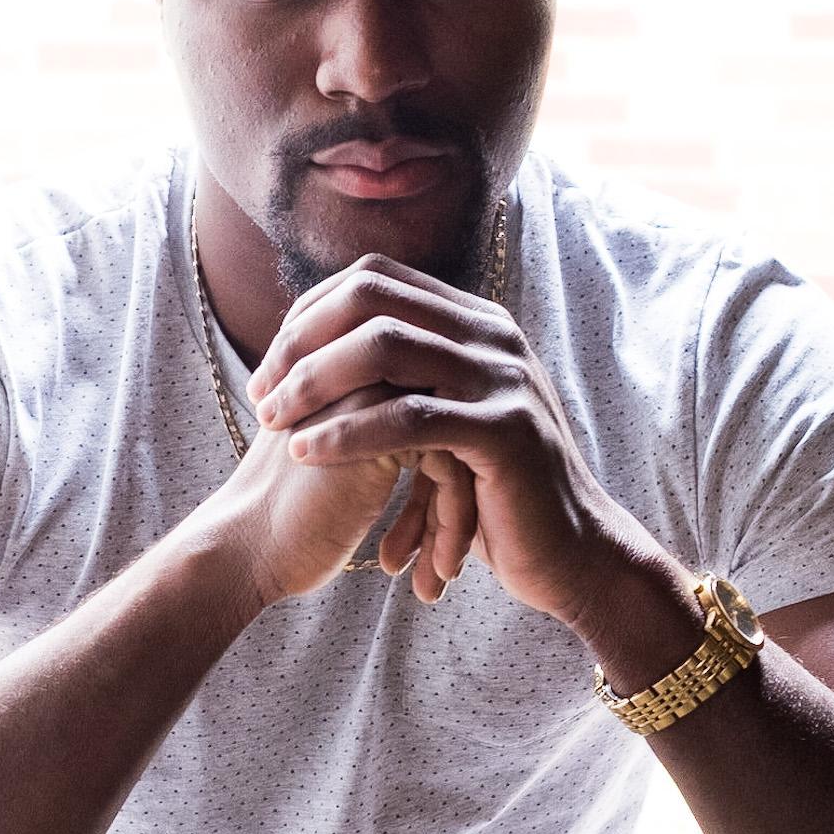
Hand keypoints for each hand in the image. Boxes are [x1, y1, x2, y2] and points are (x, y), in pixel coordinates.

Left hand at [244, 252, 648, 627]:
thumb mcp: (451, 417)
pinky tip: (308, 454)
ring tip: (274, 423)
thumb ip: (409, 376)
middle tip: (262, 396)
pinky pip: (410, 419)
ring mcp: (503, 378)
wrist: (571, 553)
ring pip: (386, 348)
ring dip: (315, 382)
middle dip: (302, 343)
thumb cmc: (497, 494)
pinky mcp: (505, 431)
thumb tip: (325, 345)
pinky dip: (348, 433)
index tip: (270, 368)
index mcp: (475, 322)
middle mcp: (492, 335)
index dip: (311, 314)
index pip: (374, 279)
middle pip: (372, 299)